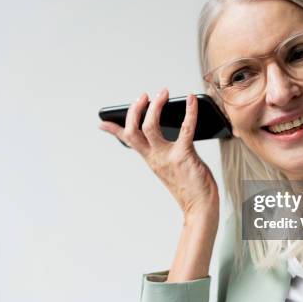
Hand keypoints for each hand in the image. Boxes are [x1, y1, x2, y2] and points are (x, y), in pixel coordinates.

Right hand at [99, 89, 218, 221]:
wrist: (200, 208)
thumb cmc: (190, 187)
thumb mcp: (171, 169)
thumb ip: (165, 153)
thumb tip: (170, 137)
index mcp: (151, 160)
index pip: (128, 142)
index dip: (114, 130)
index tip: (102, 122)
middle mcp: (155, 157)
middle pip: (133, 131)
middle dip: (135, 110)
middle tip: (144, 96)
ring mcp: (168, 156)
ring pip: (150, 127)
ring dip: (155, 107)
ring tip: (162, 93)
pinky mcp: (184, 155)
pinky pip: (185, 129)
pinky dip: (189, 112)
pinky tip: (191, 100)